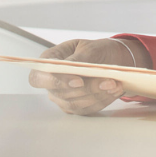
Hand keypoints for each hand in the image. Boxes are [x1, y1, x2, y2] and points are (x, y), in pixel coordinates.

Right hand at [28, 38, 148, 114]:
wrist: (109, 59)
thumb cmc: (95, 50)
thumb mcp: (89, 47)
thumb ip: (79, 58)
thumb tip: (69, 67)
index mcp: (48, 62)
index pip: (38, 78)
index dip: (54, 82)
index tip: (78, 81)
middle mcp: (51, 83)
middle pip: (61, 93)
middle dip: (88, 88)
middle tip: (109, 81)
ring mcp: (62, 98)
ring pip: (76, 103)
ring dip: (98, 95)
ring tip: (116, 85)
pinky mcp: (76, 107)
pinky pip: (87, 109)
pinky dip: (104, 100)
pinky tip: (116, 91)